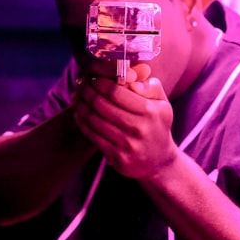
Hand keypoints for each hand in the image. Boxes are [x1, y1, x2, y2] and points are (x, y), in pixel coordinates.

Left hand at [72, 63, 176, 179]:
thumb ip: (150, 87)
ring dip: (80, 106)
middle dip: (86, 91)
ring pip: (93, 120)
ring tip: (76, 96)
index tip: (93, 77)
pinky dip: (82, 123)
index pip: (116, 92)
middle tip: (80, 83)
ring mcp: (126, 144)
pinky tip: (79, 114)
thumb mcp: (163, 104)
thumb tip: (131, 78)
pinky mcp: (116, 157)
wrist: (160, 162)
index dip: (100, 83)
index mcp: (149, 111)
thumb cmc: (157, 127)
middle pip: (101, 105)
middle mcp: (138, 128)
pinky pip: (92, 136)